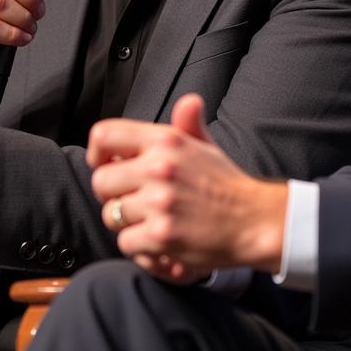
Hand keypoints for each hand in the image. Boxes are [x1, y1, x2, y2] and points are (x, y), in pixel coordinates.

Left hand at [88, 94, 287, 276]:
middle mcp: (159, 166)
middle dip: (111, 195)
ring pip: (111, 216)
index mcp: (165, 140)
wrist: (253, 219)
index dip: (97, 154)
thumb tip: (189, 101)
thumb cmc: (224, 183)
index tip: (106, 166)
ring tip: (151, 221)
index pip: (104, 135)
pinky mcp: (162, 235)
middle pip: (101, 182)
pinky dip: (140, 248)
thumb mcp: (205, 145)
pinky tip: (160, 243)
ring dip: (126, 224)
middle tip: (132, 202)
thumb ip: (187, 124)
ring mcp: (159, 202)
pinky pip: (126, 244)